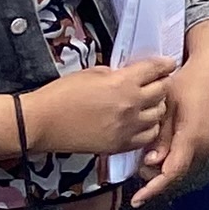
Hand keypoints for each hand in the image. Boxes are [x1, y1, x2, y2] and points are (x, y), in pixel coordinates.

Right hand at [19, 59, 173, 166]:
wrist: (40, 123)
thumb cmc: (60, 96)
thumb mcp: (90, 73)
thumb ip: (116, 74)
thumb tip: (131, 75)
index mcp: (122, 83)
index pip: (156, 69)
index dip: (165, 65)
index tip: (168, 64)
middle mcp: (130, 104)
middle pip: (163, 91)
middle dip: (162, 84)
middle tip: (157, 83)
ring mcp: (128, 127)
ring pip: (159, 115)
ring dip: (156, 107)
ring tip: (147, 104)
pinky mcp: (121, 144)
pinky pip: (148, 136)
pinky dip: (148, 128)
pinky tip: (140, 123)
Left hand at [134, 28, 208, 203]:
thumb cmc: (189, 79)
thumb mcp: (167, 105)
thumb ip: (160, 135)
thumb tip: (151, 162)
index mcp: (193, 137)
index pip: (171, 173)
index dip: (152, 188)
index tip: (137, 199)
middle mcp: (207, 144)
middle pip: (179, 172)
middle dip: (156, 176)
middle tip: (136, 167)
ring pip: (186, 163)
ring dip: (166, 165)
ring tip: (147, 157)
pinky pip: (194, 154)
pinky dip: (177, 156)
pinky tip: (165, 147)